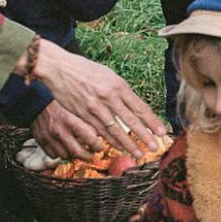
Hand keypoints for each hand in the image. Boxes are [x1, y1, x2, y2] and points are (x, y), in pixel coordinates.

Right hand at [27, 39, 167, 157]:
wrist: (59, 68)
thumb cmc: (85, 70)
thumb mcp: (108, 75)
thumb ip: (120, 90)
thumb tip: (133, 105)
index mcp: (118, 85)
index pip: (140, 107)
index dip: (152, 121)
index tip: (162, 131)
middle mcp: (109, 96)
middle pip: (131, 120)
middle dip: (145, 135)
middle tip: (155, 147)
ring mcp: (96, 106)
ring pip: (116, 129)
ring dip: (128, 143)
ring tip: (139, 153)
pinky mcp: (83, 114)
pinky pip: (100, 131)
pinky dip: (110, 140)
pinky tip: (118, 147)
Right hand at [32, 101, 101, 159]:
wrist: (36, 100)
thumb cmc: (58, 102)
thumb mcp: (75, 107)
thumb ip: (86, 120)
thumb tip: (98, 132)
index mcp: (71, 121)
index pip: (90, 140)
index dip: (97, 146)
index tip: (100, 146)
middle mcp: (60, 131)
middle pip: (78, 152)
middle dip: (87, 156)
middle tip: (91, 154)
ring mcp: (50, 137)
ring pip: (65, 155)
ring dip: (73, 155)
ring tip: (78, 150)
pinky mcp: (41, 140)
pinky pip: (53, 155)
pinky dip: (59, 153)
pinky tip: (63, 147)